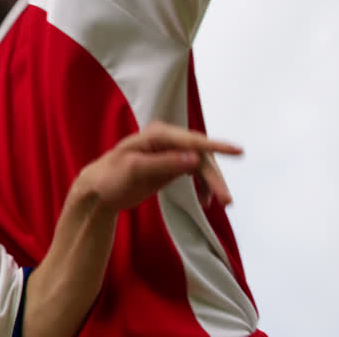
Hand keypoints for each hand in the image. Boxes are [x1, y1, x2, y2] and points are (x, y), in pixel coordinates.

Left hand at [77, 121, 242, 212]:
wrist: (100, 191)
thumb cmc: (112, 177)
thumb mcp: (136, 170)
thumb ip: (165, 164)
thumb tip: (194, 159)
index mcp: (157, 135)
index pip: (192, 140)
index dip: (216, 146)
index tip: (239, 151)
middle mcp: (167, 139)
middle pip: (200, 155)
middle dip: (214, 177)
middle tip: (226, 200)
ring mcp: (171, 152)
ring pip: (201, 165)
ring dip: (212, 183)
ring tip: (220, 203)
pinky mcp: (172, 165)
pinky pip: (196, 173)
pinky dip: (203, 186)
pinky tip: (205, 201)